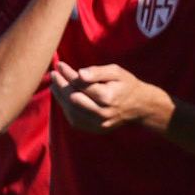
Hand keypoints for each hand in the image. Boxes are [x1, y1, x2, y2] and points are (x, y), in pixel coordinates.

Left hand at [49, 62, 165, 132]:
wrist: (140, 106)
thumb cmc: (126, 84)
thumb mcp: (116, 72)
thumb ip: (97, 72)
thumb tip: (79, 74)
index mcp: (107, 97)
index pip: (80, 84)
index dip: (68, 74)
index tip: (60, 65)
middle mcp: (102, 113)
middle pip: (73, 99)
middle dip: (60, 85)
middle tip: (54, 74)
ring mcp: (99, 124)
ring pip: (71, 111)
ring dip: (60, 98)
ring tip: (55, 85)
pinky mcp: (96, 130)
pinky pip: (75, 120)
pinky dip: (66, 109)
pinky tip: (63, 98)